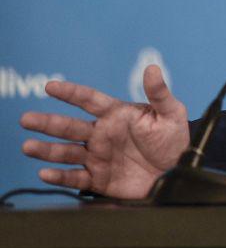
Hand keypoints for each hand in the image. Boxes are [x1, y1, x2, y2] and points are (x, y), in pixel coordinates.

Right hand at [19, 65, 189, 199]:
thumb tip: (152, 68)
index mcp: (116, 115)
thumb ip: (159, 93)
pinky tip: (45, 173)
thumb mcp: (171, 113)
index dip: (70, 93)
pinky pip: (74, 178)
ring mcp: (98, 157)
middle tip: (26, 119)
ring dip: (46, 149)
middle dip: (47, 122)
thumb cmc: (174, 138)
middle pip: (69, 127)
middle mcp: (102, 135)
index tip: (50, 86)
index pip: (89, 100)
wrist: (178, 170)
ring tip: (28, 147)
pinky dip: (59, 177)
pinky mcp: (98, 179)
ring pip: (66, 152)